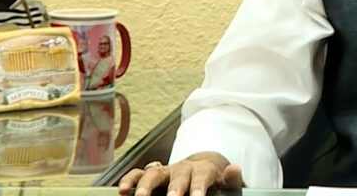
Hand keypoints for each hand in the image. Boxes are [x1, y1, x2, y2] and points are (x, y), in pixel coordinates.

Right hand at [118, 151, 242, 195]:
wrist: (203, 167)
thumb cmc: (213, 179)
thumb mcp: (225, 181)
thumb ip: (230, 178)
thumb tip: (235, 169)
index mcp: (203, 170)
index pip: (202, 177)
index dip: (199, 187)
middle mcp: (183, 168)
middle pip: (178, 175)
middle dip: (174, 188)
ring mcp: (167, 171)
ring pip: (154, 172)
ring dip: (146, 184)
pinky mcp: (153, 175)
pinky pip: (138, 174)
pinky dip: (129, 179)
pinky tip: (121, 190)